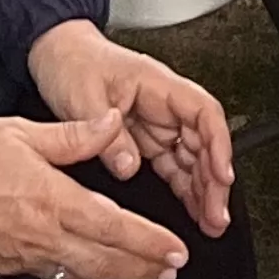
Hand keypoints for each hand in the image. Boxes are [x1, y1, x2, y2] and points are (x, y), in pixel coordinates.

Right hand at [0, 111, 190, 278]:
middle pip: (106, 262)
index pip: (115, 228)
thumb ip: (75, 134)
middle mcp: (43, 236)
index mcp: (53, 199)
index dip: (150, 243)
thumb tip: (111, 125)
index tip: (175, 250)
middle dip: (144, 269)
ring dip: (118, 278)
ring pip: (82, 276)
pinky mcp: (5, 269)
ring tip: (144, 277)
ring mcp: (24, 258)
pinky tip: (91, 276)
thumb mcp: (24, 132)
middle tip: (172, 271)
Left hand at [24, 22, 235, 236]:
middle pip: (203, 142)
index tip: (222, 175)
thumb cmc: (73, 64)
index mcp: (157, 85)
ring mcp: (157, 123)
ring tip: (209, 222)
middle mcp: (164, 105)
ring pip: (192, 158)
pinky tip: (191, 209)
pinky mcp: (145, 139)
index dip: (218, 145)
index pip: (203, 112)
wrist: (57, 56)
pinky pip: (173, 166)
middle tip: (216, 216)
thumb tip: (128, 167)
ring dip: (203, 190)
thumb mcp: (83, 97)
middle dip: (214, 180)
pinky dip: (184, 189)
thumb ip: (107, 135)